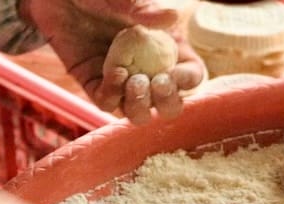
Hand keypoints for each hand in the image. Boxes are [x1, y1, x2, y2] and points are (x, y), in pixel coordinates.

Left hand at [20, 0, 205, 124]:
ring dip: (140, 106)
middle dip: (168, 103)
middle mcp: (147, 70)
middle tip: (158, 84)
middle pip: (168, 104)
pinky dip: (113, 95)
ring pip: (139, 113)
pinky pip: (107, 103)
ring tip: (135, 82)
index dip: (188, 80)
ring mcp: (121, 81)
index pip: (190, 74)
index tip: (176, 74)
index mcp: (166, 49)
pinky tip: (114, 74)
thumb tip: (171, 16)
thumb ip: (144, 9)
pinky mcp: (94, 84)